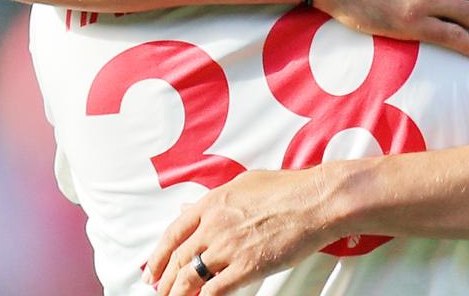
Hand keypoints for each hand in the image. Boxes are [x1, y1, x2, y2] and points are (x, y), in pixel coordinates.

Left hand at [144, 169, 336, 295]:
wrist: (316, 201)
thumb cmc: (289, 189)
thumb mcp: (244, 184)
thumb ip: (215, 200)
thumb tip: (188, 207)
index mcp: (212, 203)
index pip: (173, 232)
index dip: (158, 255)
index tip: (152, 268)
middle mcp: (214, 225)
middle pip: (179, 258)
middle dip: (164, 279)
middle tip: (159, 290)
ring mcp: (229, 247)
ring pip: (190, 276)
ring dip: (178, 293)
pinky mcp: (247, 267)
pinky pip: (214, 290)